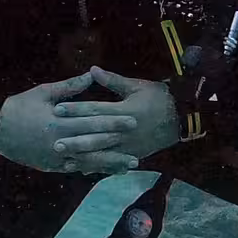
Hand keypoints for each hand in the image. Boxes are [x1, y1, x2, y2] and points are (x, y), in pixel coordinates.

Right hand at [0, 72, 139, 175]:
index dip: (115, 122)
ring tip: (130, 164)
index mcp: (61, 122)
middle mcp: (62, 142)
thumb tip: (92, 74)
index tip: (133, 121)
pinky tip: (107, 170)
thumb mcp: (43, 92)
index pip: (94, 122)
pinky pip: (76, 169)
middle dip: (119, 143)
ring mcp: (58, 157)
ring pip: (90, 161)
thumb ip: (70, 87)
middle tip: (140, 144)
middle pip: (96, 143)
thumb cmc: (19, 107)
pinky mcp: (52, 166)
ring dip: (111, 163)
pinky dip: (93, 169)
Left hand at [61, 67, 180, 162]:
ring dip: (83, 156)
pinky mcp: (132, 155)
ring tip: (64, 159)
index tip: (57, 109)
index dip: (76, 109)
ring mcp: (128, 145)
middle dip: (75, 140)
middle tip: (55, 143)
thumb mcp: (137, 86)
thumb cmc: (158, 98)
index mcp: (124, 111)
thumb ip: (113, 80)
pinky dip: (97, 166)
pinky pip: (112, 162)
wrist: (181, 118)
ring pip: (102, 153)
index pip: (96, 110)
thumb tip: (92, 69)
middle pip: (96, 136)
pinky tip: (81, 168)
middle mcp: (124, 131)